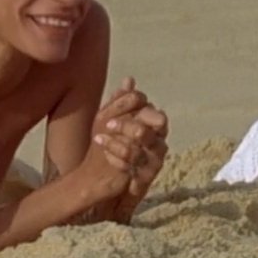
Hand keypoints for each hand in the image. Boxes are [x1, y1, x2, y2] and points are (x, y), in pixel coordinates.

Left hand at [92, 78, 168, 215]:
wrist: (100, 178)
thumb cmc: (109, 146)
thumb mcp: (110, 121)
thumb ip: (121, 102)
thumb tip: (129, 79)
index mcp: (152, 125)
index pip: (151, 109)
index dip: (133, 106)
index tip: (111, 109)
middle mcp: (158, 142)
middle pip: (153, 126)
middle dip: (128, 125)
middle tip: (106, 124)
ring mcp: (154, 161)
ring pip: (144, 147)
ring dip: (119, 142)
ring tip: (99, 140)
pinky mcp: (145, 178)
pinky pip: (136, 167)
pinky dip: (118, 159)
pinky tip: (105, 154)